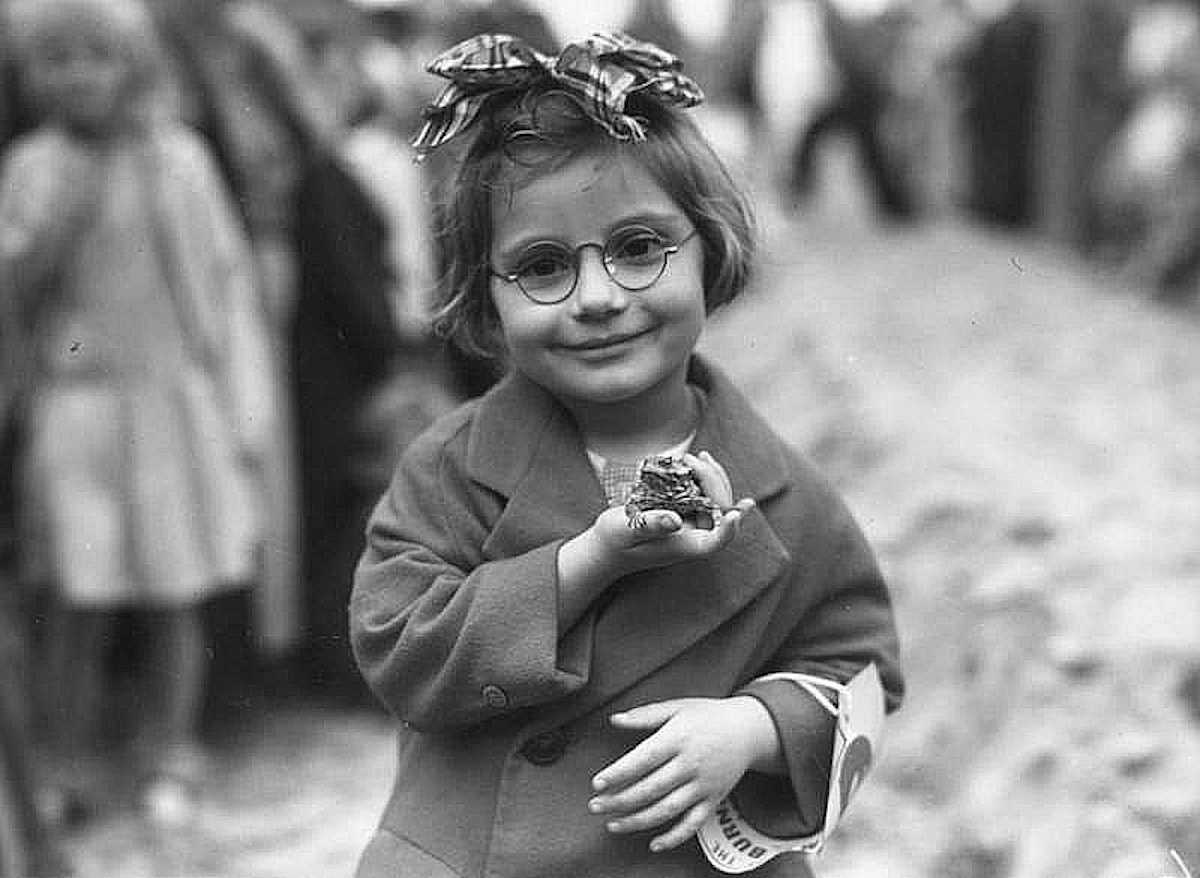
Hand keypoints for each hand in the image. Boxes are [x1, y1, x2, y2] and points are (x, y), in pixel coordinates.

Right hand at [583, 450, 754, 576]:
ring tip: (699, 457)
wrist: (605, 545)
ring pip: (716, 499)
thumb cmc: (614, 542)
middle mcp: (695, 535)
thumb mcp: (627, 531)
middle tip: (697, 459)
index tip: (737, 510)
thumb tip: (676, 520)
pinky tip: (696, 460)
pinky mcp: (684, 510)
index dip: (731, 527)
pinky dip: (702, 476)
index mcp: (687, 546)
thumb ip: (650, 525)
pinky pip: (703, 493)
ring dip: (713, 476)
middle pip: (722, 511)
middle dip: (716, 482)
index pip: (718, 541)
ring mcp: (692, 522)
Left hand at [588, 696, 779, 852]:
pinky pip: (693, 824)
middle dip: (619, 801)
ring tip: (613, 825)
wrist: (748, 730)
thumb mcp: (677, 707)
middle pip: (650, 788)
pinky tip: (654, 843)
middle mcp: (690, 764)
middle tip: (595, 806)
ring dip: (637, 821)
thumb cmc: (708, 716)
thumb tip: (615, 719)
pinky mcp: (712, 800)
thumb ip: (645, 715)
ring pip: (667, 810)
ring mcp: (702, 785)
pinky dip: (674, 837)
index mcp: (679, 738)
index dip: (619, 773)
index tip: (598, 783)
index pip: (644, 758)